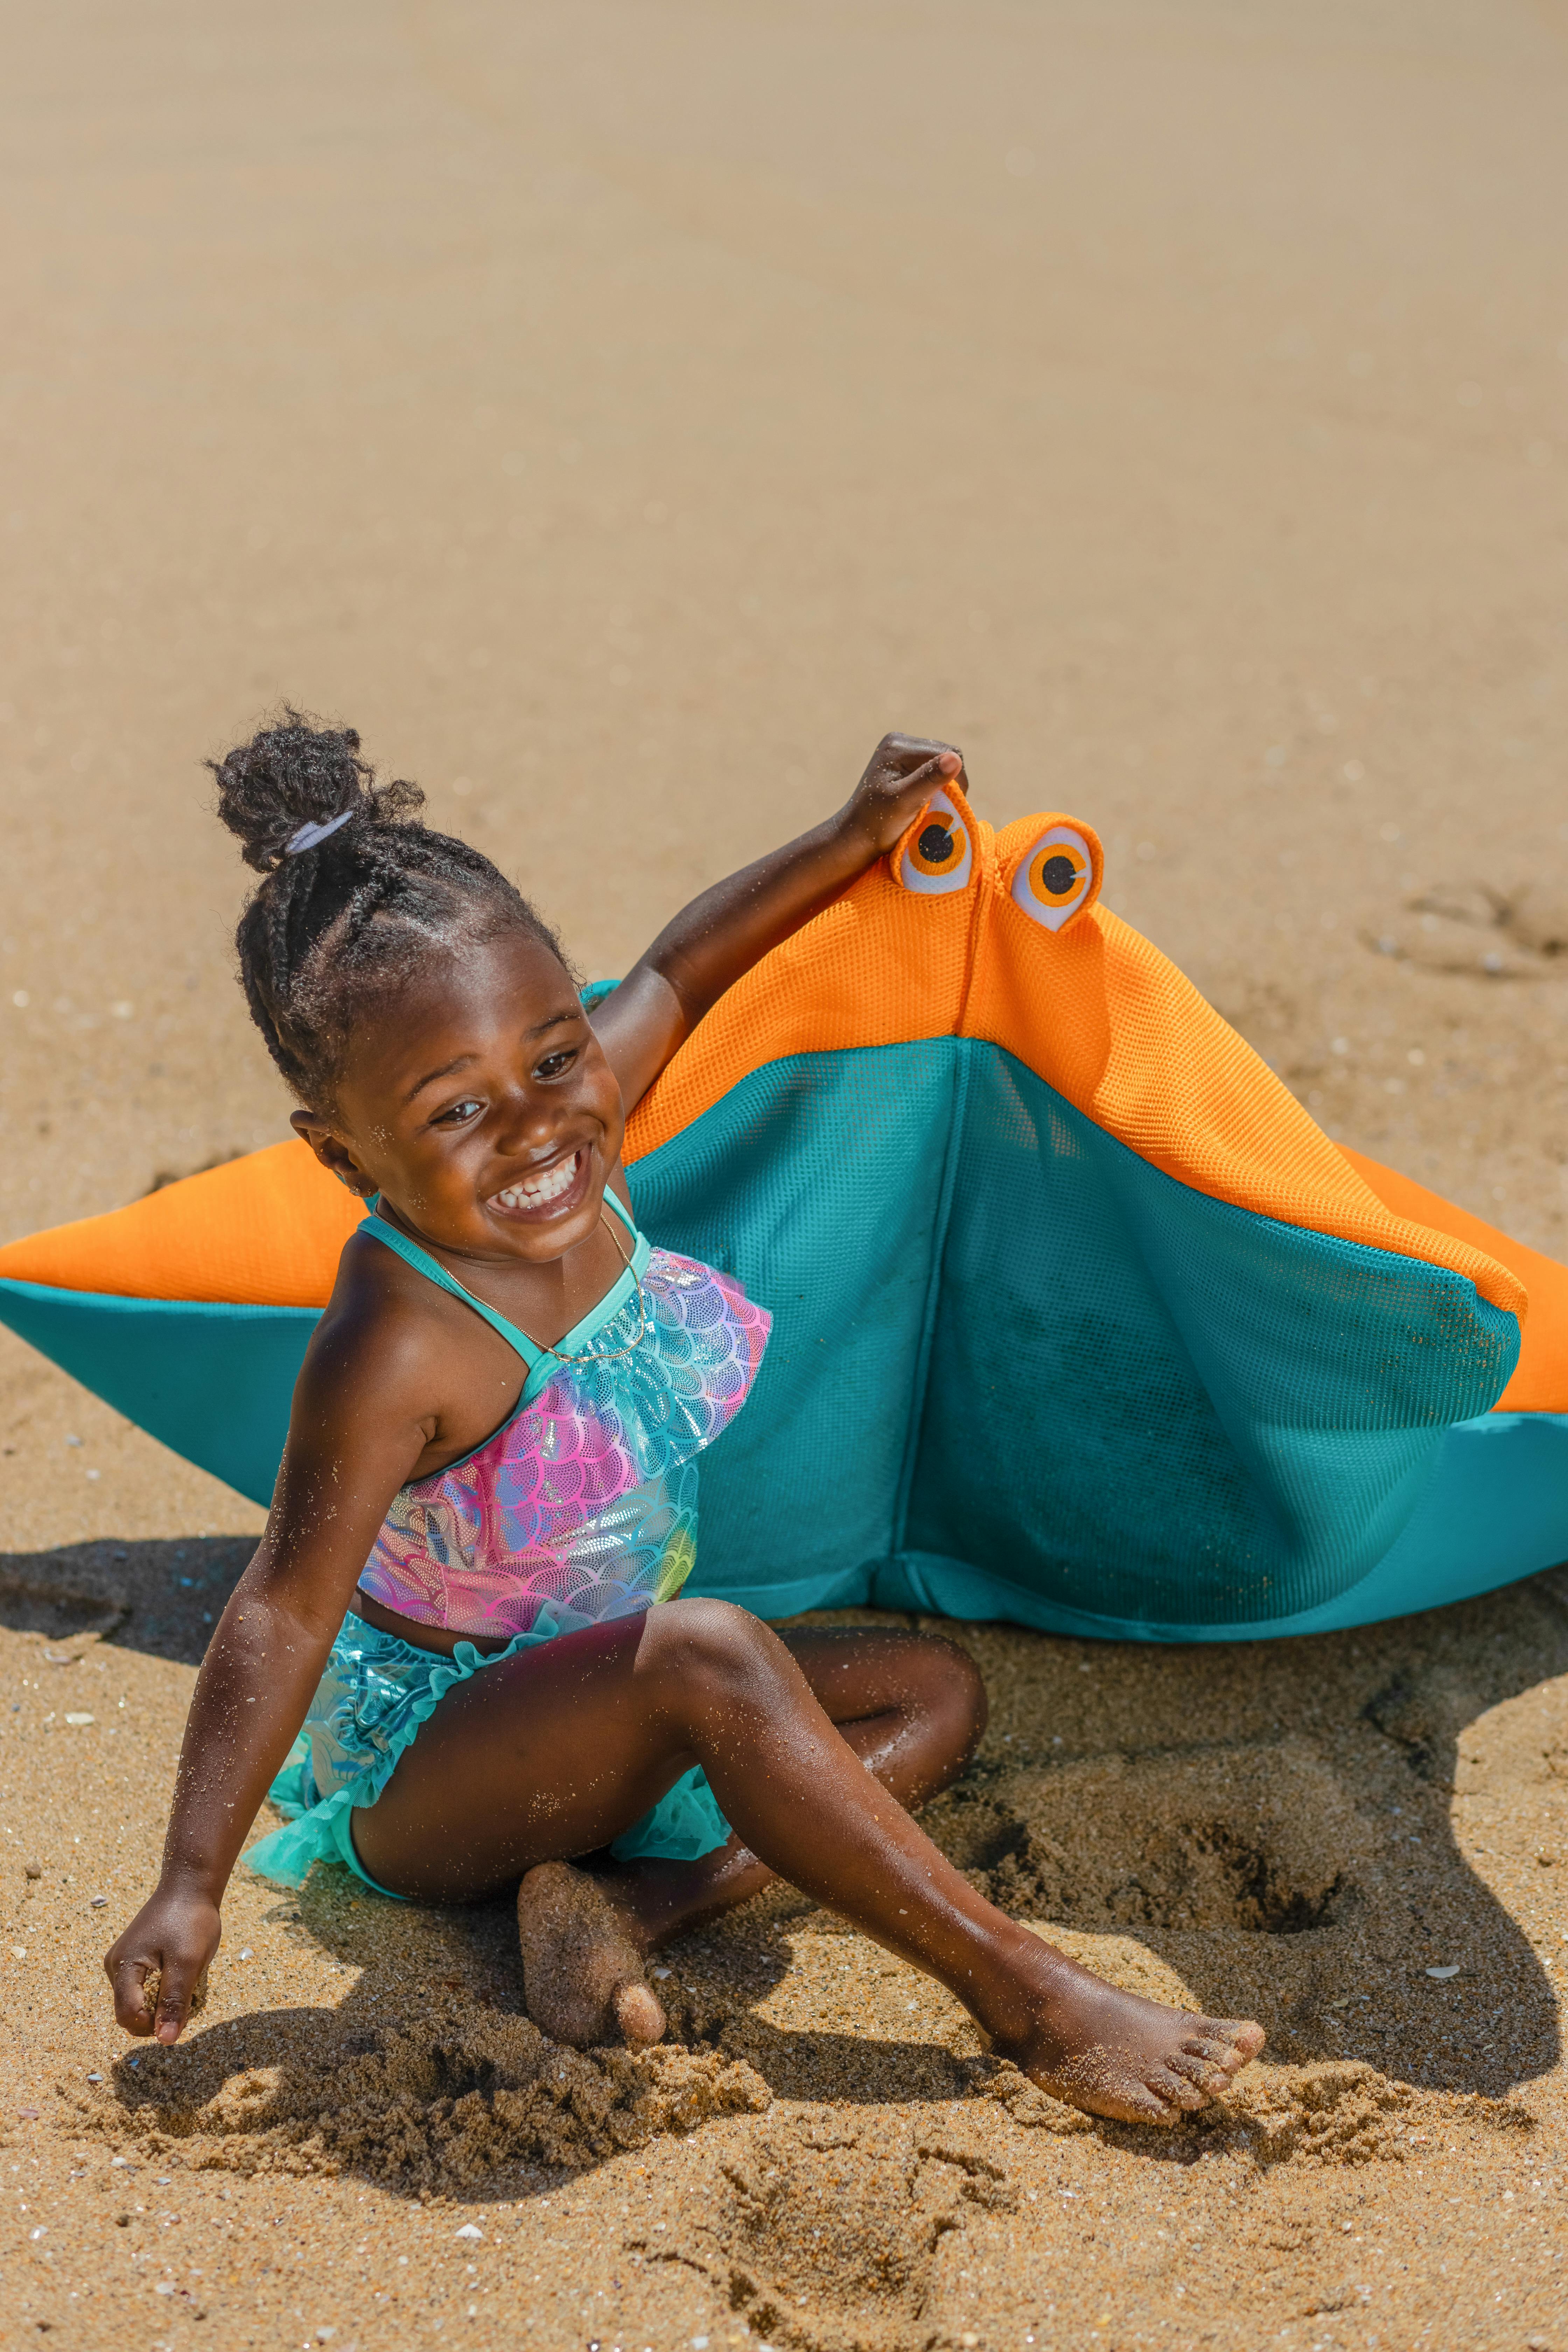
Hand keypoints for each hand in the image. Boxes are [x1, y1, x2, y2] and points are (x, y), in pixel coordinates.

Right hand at [104, 1882, 221, 2043]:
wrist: (190, 1885)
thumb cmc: (190, 1920)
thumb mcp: (188, 1962)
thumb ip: (175, 2002)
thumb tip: (166, 2041)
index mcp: (123, 1967)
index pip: (127, 2016)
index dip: (153, 2025)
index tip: (181, 2014)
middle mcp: (116, 1966)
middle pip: (131, 2012)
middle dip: (158, 2014)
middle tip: (187, 1997)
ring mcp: (123, 1962)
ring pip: (139, 2001)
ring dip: (162, 2001)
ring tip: (186, 1981)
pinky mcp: (135, 1958)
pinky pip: (144, 1987)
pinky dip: (162, 1989)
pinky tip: (180, 1974)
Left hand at [838, 734, 967, 856]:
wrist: (856, 838)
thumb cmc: (877, 824)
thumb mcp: (905, 802)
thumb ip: (929, 779)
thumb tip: (955, 758)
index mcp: (898, 746)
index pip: (946, 752)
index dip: (955, 779)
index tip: (950, 804)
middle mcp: (899, 743)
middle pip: (945, 755)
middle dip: (949, 782)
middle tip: (942, 807)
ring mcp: (901, 753)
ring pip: (941, 764)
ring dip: (943, 786)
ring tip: (932, 806)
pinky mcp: (904, 765)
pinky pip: (932, 771)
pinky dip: (935, 787)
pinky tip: (925, 801)